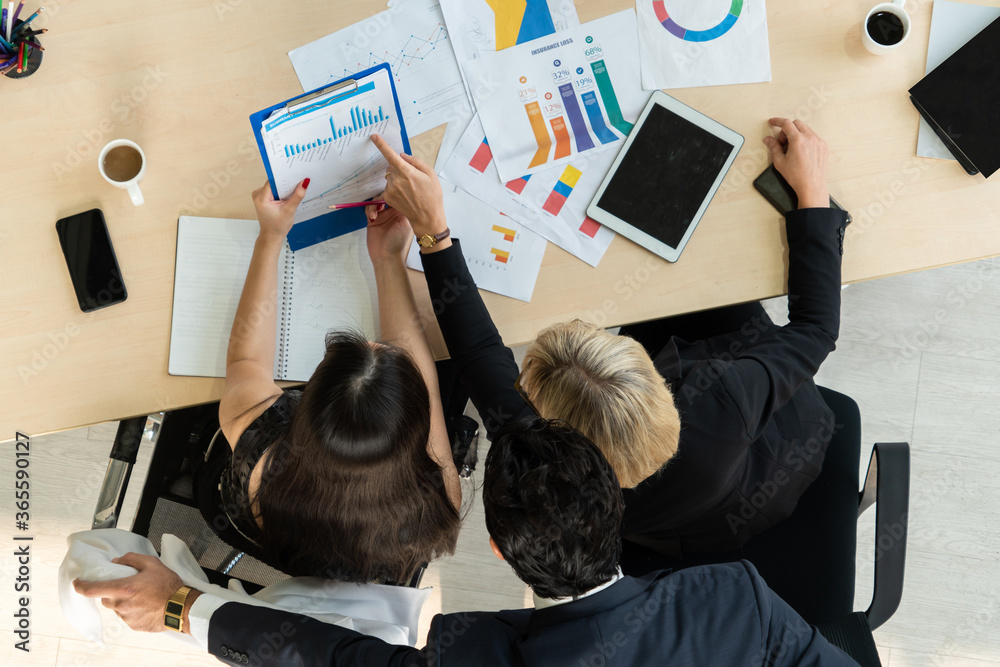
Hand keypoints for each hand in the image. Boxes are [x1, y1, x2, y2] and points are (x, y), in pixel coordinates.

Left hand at [72, 553, 189, 633]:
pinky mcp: (133, 625)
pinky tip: (146, 605)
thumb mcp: (153, 564)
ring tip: (142, 596)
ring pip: (116, 607)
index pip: (93, 590)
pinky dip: (132, 610)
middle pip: (106, 598)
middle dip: (112, 591)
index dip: (81, 586)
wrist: (181, 607)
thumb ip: (132, 558)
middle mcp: (122, 604)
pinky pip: (126, 616)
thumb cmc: (168, 586)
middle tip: (128, 586)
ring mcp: (127, 617)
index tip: (77, 583)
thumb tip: (118, 560)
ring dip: (123, 601)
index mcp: (124, 589)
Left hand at [251, 178, 309, 238]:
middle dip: (285, 185)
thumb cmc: (278, 226)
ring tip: (291, 195)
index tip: (295, 176)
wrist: (272, 235)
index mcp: (261, 198)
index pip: (273, 181)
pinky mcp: (263, 198)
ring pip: (275, 186)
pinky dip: (281, 193)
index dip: (284, 178)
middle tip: (297, 186)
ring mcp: (259, 196)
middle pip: (274, 183)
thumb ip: (297, 196)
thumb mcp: (290, 210)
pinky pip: (273, 190)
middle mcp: (258, 194)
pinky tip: (286, 199)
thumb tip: (304, 183)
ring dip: (284, 189)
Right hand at [365, 193, 413, 265]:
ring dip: (374, 205)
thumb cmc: (397, 242)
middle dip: (382, 197)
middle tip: (381, 202)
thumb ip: (402, 208)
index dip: (393, 193)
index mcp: (402, 212)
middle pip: (385, 197)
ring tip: (375, 213)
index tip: (390, 192)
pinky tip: (372, 217)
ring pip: (375, 202)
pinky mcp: (372, 220)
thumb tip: (399, 195)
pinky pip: (368, 209)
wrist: (386, 256)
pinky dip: (369, 210)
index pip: (398, 197)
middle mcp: (392, 212)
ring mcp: (382, 216)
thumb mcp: (404, 222)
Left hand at [370, 134, 445, 235]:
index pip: (391, 155)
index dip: (381, 145)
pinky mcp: (388, 197)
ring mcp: (390, 190)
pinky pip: (389, 186)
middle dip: (399, 167)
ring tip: (411, 189)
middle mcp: (396, 180)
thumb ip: (416, 162)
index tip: (374, 137)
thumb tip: (403, 156)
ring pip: (390, 176)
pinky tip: (406, 195)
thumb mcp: (431, 174)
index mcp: (407, 172)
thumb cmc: (432, 196)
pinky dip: (396, 187)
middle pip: (392, 166)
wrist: (427, 218)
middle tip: (413, 177)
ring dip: (398, 178)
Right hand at [763, 118, 828, 208]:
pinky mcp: (823, 147)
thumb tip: (768, 140)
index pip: (786, 123)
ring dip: (797, 133)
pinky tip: (801, 151)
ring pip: (805, 129)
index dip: (778, 121)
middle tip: (782, 142)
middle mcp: (810, 138)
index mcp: (798, 140)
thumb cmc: (796, 176)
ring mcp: (818, 141)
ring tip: (792, 148)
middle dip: (787, 130)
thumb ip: (773, 147)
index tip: (773, 122)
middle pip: (796, 123)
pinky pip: (813, 136)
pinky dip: (805, 139)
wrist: (811, 186)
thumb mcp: (780, 162)